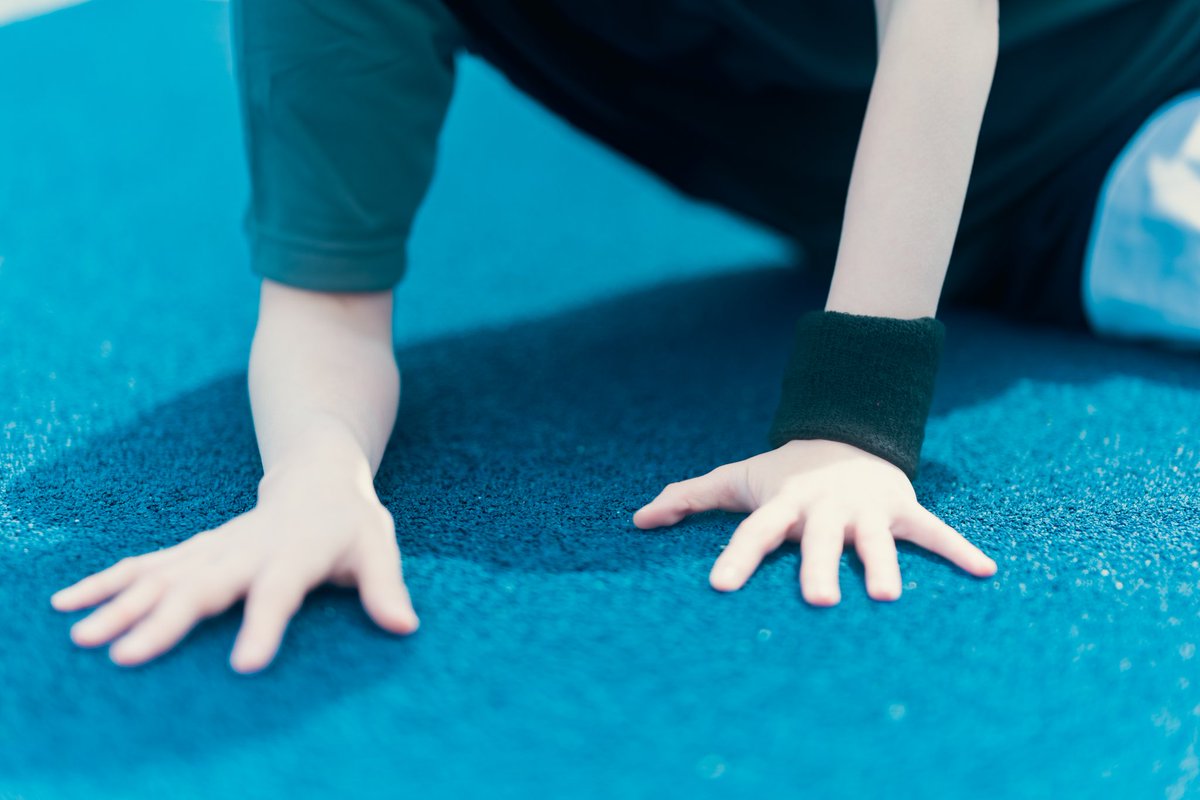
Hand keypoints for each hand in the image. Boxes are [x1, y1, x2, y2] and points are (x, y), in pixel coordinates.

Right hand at [49, 469, 417, 671]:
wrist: (317, 473)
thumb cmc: (351, 521)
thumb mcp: (378, 547)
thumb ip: (386, 586)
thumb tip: (405, 626)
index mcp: (294, 553)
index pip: (279, 592)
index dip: (265, 626)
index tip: (247, 665)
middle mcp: (246, 550)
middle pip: (203, 587)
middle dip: (164, 622)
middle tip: (125, 657)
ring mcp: (215, 548)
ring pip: (163, 575)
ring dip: (121, 604)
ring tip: (82, 636)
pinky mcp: (195, 550)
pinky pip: (146, 566)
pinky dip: (107, 582)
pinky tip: (69, 602)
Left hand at [633, 438, 996, 603]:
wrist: (842, 435)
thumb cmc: (780, 474)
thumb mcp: (735, 481)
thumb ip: (687, 498)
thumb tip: (637, 520)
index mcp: (782, 503)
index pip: (754, 531)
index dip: (736, 557)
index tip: (719, 588)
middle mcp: (823, 507)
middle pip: (819, 540)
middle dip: (819, 566)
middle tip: (820, 602)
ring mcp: (865, 507)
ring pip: (876, 539)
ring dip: (882, 565)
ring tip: (887, 598)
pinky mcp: (901, 508)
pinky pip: (933, 531)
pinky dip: (959, 550)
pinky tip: (987, 573)